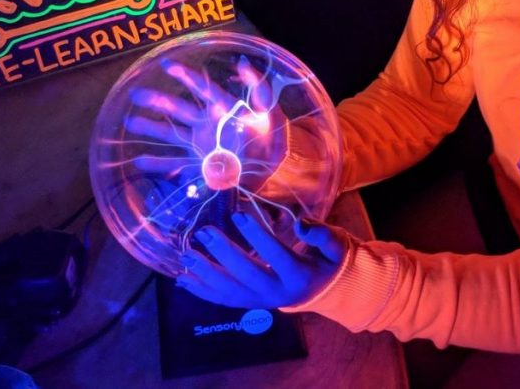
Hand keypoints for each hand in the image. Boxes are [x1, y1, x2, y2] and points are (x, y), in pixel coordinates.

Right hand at [125, 55, 285, 181]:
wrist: (274, 166)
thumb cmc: (273, 135)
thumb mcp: (269, 110)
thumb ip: (257, 88)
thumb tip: (243, 63)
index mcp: (223, 107)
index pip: (202, 89)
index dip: (186, 77)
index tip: (168, 66)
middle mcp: (207, 124)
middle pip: (179, 109)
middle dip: (158, 101)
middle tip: (136, 94)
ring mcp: (201, 144)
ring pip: (172, 134)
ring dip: (152, 128)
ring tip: (130, 121)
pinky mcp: (201, 164)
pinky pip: (176, 163)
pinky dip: (158, 164)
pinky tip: (138, 161)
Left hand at [176, 212, 346, 308]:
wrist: (326, 292)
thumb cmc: (330, 262)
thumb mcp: (335, 245)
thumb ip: (321, 234)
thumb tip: (300, 223)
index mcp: (300, 277)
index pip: (277, 256)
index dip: (258, 237)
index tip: (238, 215)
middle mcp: (278, 294)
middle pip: (248, 276)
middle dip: (223, 255)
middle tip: (203, 232)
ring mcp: (262, 302)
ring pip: (230, 292)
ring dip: (206, 275)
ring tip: (186, 255)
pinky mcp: (250, 304)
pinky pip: (224, 300)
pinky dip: (203, 291)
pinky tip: (183, 280)